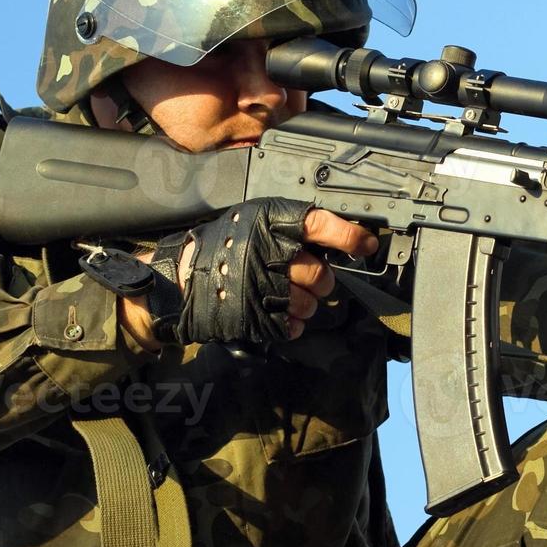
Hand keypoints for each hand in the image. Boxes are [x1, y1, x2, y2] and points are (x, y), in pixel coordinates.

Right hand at [159, 199, 376, 347]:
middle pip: (321, 274)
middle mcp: (270, 253)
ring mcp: (263, 287)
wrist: (180, 278)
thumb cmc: (222, 245)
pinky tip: (276, 312)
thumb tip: (338, 239)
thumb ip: (292, 227)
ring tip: (285, 296)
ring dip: (305, 305)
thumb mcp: (254, 220)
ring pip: (309, 304)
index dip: (349, 236)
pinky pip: (292, 326)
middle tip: (312, 279)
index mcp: (271, 223)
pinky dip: (291, 323)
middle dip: (322, 281)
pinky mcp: (255, 317)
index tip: (366, 245)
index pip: (322, 226)